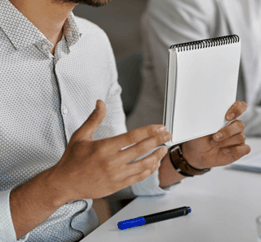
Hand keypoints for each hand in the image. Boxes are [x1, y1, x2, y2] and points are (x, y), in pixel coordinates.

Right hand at [47, 100, 170, 204]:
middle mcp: (112, 162)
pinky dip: (148, 171)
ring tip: (164, 149)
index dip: (149, 131)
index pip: (133, 137)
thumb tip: (100, 103)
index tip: (160, 127)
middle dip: (158, 141)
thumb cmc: (72, 159)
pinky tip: (154, 164)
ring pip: (142, 165)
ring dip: (156, 156)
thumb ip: (94, 119)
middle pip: (141, 149)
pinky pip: (137, 178)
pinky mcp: (116, 185)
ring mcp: (115, 175)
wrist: (63, 184)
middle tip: (168, 135)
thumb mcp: (80, 136)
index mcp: (104, 147)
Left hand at [181, 101, 249, 169]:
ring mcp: (238, 138)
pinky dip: (235, 150)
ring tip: (215, 144)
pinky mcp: (239, 150)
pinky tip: (224, 150)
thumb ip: (207, 118)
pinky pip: (245, 148)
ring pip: (241, 137)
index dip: (237, 109)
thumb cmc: (199, 138)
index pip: (239, 106)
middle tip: (215, 136)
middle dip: (227, 131)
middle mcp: (234, 126)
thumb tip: (206, 110)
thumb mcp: (200, 126)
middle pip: (240, 124)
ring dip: (226, 142)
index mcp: (226, 116)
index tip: (227, 117)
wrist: (198, 154)